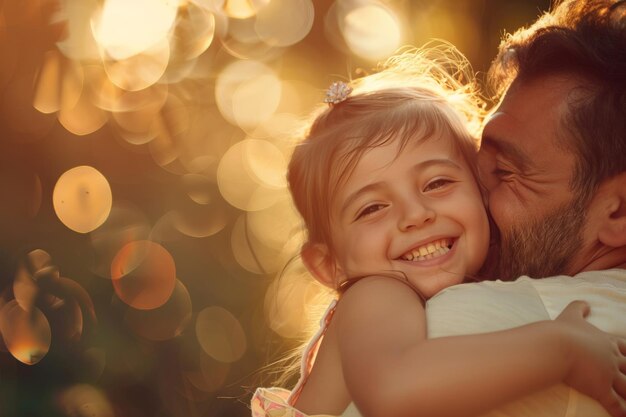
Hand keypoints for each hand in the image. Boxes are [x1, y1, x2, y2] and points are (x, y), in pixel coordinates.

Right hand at [556, 300, 625, 416]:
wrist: (556, 346)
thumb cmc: (562, 331)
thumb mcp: (571, 315)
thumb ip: (578, 307)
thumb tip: (585, 303)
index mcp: (606, 342)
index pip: (624, 347)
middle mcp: (611, 359)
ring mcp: (608, 375)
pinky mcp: (600, 389)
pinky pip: (615, 404)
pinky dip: (620, 411)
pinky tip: (622, 416)